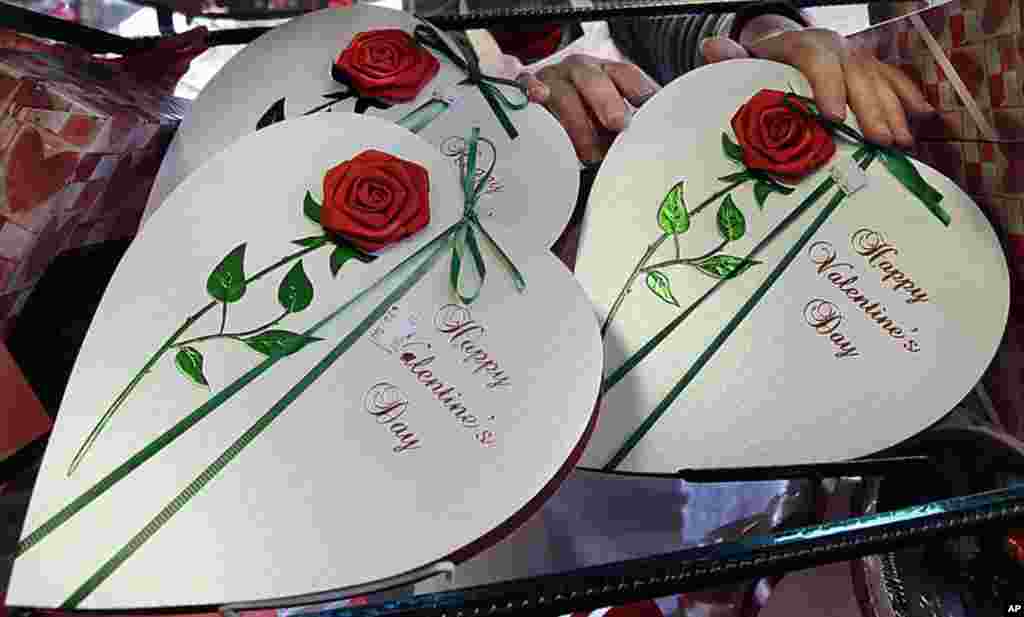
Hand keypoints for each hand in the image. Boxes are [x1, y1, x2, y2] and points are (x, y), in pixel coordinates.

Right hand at [518, 54, 660, 163]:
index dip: (639, 91)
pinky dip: (534, 89)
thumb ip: (621, 128)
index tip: (648, 111)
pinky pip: (527, 85)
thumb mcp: (603, 122)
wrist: (536, 107)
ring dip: (578, 122)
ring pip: (564, 91)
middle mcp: (578, 71)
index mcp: (604, 74)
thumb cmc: (578, 119)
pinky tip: (540, 96)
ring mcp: (551, 79)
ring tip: (588, 153)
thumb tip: (643, 147)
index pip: (625, 75)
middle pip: (594, 79)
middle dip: (607, 102)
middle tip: (618, 124)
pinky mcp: (525, 89)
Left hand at [702, 28, 934, 147]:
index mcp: (800, 45)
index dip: (827, 85)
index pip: (816, 59)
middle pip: (856, 74)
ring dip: (894, 111)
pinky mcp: (871, 69)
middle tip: (880, 141)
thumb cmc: (759, 67)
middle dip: (870, 109)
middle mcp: (835, 47)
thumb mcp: (742, 62)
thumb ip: (729, 58)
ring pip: (880, 80)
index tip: (834, 116)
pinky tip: (924, 118)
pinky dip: (909, 98)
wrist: (780, 50)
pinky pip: (895, 80)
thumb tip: (712, 46)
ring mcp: (856, 57)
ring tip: (902, 143)